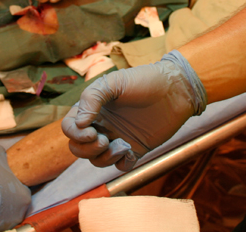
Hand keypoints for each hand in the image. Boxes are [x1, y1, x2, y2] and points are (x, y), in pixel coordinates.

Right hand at [0, 146, 30, 231]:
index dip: (11, 184)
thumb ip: (2, 154)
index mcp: (24, 198)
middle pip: (12, 204)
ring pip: (1, 214)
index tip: (2, 180)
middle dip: (3, 197)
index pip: (22, 190)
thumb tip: (1, 152)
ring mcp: (4, 225)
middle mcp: (18, 215)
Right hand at [61, 50, 206, 170]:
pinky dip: (122, 163)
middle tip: (103, 140)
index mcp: (93, 108)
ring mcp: (117, 138)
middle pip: (79, 148)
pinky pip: (120, 166)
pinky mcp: (135, 149)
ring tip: (123, 145)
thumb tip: (78, 123)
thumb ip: (92, 99)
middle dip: (87, 149)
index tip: (91, 132)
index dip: (75, 134)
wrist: (175, 89)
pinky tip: (131, 151)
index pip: (70, 127)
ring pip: (97, 160)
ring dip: (104, 157)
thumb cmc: (144, 80)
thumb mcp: (114, 82)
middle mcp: (102, 125)